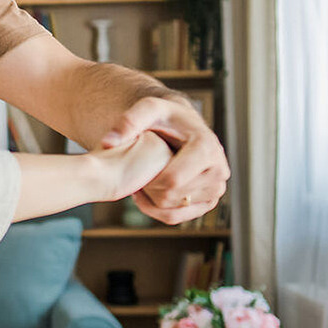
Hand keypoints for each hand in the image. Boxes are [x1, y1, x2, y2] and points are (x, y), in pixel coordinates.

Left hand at [99, 95, 230, 224]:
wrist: (181, 126)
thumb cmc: (164, 117)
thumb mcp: (148, 110)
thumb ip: (128, 121)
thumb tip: (108, 142)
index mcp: (207, 149)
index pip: (173, 181)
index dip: (148, 178)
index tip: (136, 166)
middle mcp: (219, 170)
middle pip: (172, 196)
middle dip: (149, 187)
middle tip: (138, 172)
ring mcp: (217, 188)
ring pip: (173, 210)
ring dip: (151, 198)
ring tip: (143, 178)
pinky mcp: (210, 201)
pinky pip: (177, 217)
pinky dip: (156, 210)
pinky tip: (146, 193)